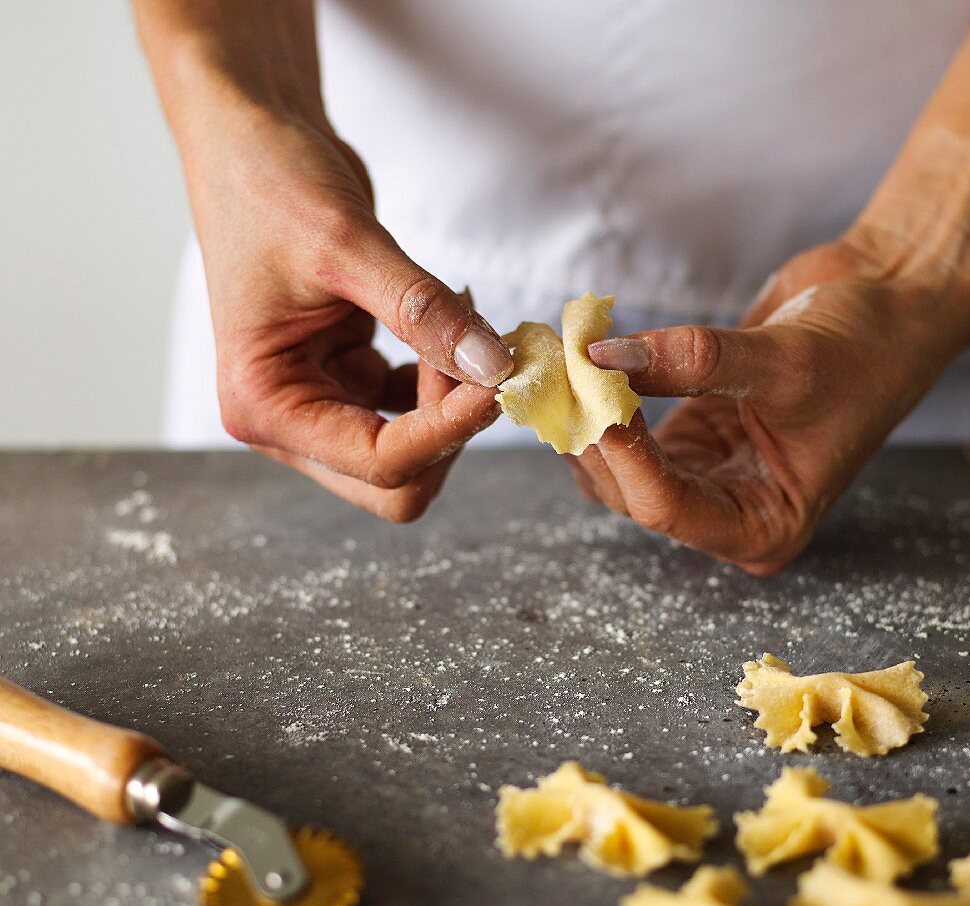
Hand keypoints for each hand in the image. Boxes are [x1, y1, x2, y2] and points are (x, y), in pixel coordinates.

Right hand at [187, 111, 512, 520]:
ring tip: (468, 324)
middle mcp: (287, 418)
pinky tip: (457, 323)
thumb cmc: (269, 182)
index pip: (379, 462)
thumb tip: (493, 367)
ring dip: (453, 406)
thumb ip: (424, 313)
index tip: (497, 378)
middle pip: (394, 482)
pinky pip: (412, 410)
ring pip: (410, 453)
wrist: (251, 137)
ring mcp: (319, 402)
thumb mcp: (347, 244)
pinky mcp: (348, 377)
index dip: (448, 430)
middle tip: (479, 358)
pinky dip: (445, 381)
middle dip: (448, 432)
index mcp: (264, 404)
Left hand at [577, 237, 954, 572]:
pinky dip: (606, 397)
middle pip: (631, 491)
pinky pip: (629, 430)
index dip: (622, 453)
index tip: (590, 392)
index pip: (666, 508)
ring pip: (619, 466)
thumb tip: (603, 358)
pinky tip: (588, 358)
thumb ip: (693, 361)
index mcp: (764, 526)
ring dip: (589, 416)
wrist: (896, 301)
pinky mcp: (691, 433)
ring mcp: (706, 473)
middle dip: (595, 433)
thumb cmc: (870, 347)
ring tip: (568, 357)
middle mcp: (729, 511)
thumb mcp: (785, 360)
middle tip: (562, 369)